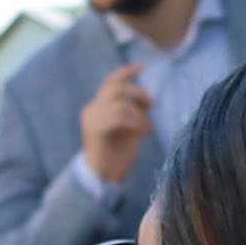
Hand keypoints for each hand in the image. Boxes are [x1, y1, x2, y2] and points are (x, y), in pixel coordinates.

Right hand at [79, 63, 150, 186]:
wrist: (103, 178)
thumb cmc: (118, 156)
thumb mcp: (129, 129)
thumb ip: (132, 112)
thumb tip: (146, 100)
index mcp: (98, 107)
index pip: (110, 82)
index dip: (125, 72)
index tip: (142, 66)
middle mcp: (92, 109)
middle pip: (117, 88)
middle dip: (139, 93)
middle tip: (154, 106)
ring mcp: (91, 119)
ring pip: (120, 104)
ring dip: (140, 115)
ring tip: (149, 128)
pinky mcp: (95, 129)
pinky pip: (119, 117)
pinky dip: (136, 122)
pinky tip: (144, 132)